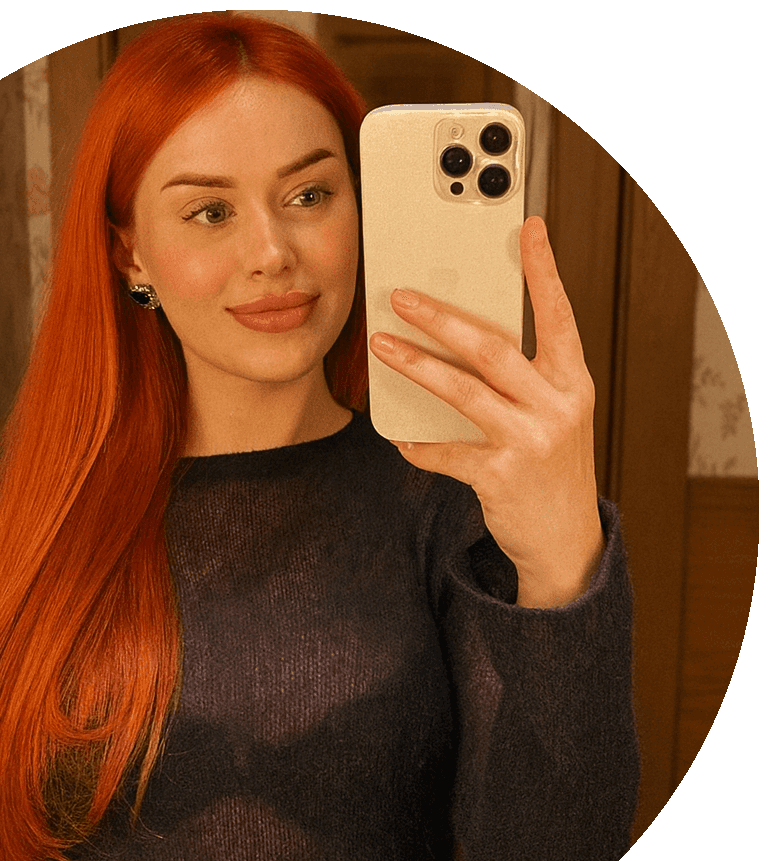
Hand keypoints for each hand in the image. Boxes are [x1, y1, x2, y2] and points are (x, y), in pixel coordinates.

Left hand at [368, 216, 603, 607]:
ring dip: (415, 365)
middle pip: (491, 348)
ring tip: (381, 346)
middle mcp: (557, 405)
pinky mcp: (501, 475)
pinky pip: (446, 452)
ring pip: (462, 391)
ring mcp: (530, 440)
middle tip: (401, 297)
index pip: (559, 315)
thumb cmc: (553, 466)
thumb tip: (463, 340)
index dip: (544, 270)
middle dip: (441, 317)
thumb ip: (524, 378)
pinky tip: (399, 438)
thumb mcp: (555, 414)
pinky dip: (420, 445)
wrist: (566, 538)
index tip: (529, 228)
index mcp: (571, 382)